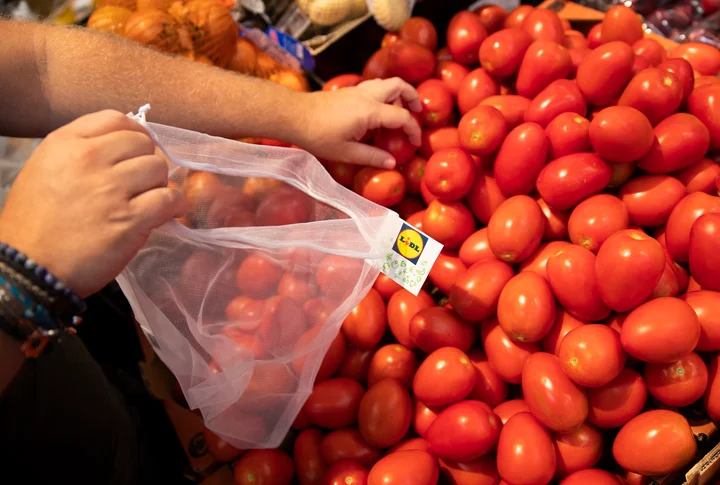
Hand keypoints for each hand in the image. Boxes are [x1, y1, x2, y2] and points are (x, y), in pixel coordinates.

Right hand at [0, 110, 185, 296]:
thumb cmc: (36, 223)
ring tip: (148, 200)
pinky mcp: (130, 219)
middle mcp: (89, 160)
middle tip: (140, 184)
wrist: (31, 268)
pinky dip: (174, 205)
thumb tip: (124, 144)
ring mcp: (112, 189)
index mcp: (65, 143)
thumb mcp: (46, 169)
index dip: (133, 135)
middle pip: (143, 144)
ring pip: (159, 169)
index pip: (117, 119)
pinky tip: (167, 212)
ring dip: (159, 184)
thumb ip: (81, 150)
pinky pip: (170, 198)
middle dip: (146, 162)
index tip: (135, 152)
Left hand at [296, 78, 421, 168]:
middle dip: (412, 98)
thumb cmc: (317, 135)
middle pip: (399, 86)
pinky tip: (378, 113)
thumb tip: (392, 163)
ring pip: (386, 83)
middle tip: (417, 113)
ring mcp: (357, 91)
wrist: (294, 115)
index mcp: (369, 112)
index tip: (415, 142)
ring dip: (398, 94)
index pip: (402, 117)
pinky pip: (374, 87)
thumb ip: (371, 157)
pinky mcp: (349, 92)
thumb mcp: (345, 153)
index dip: (413, 130)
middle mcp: (367, 96)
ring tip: (399, 112)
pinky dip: (384, 95)